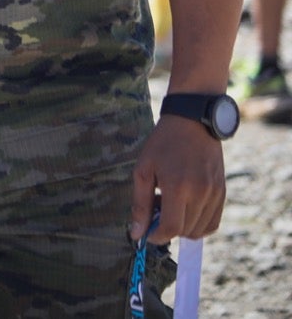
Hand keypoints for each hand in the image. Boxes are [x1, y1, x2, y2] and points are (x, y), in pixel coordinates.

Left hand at [129, 114, 226, 244]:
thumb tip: (137, 234)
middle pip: (185, 231)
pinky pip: (213, 222)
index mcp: (178, 187)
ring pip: (200, 230)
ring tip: (170, 204)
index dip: (157, 236)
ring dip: (182, 226)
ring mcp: (215, 194)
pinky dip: (198, 224)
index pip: (171, 228)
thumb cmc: (162, 144)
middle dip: (167, 230)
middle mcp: (201, 193)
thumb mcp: (143, 170)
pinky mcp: (223, 193)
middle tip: (156, 210)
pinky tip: (184, 207)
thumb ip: (140, 204)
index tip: (147, 233)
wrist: (193, 123)